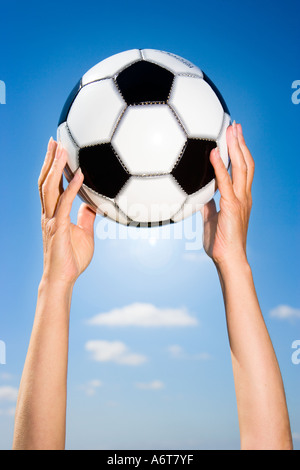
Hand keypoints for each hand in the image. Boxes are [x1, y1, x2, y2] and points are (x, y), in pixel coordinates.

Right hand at [38, 138, 95, 286]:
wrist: (64, 278)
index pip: (52, 186)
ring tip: (60, 147)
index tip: (57, 150)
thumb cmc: (73, 259)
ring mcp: (51, 220)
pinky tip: (79, 174)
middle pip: (45, 181)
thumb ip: (86, 217)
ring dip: (54, 166)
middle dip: (49, 160)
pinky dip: (72, 187)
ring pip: (49, 187)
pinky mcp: (59, 227)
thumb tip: (93, 205)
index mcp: (54, 214)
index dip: (52, 167)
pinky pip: (65, 203)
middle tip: (54, 140)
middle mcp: (49, 214)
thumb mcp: (84, 233)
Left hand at [201, 122, 254, 267]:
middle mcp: (243, 196)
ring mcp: (240, 200)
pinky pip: (225, 182)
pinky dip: (220, 166)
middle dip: (241, 143)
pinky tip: (214, 153)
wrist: (228, 259)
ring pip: (242, 168)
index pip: (243, 170)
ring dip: (236, 147)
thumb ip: (208, 205)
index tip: (235, 137)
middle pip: (246, 163)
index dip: (240, 152)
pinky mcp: (232, 206)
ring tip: (232, 129)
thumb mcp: (211, 219)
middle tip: (236, 125)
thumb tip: (200, 196)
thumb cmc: (220, 243)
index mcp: (240, 198)